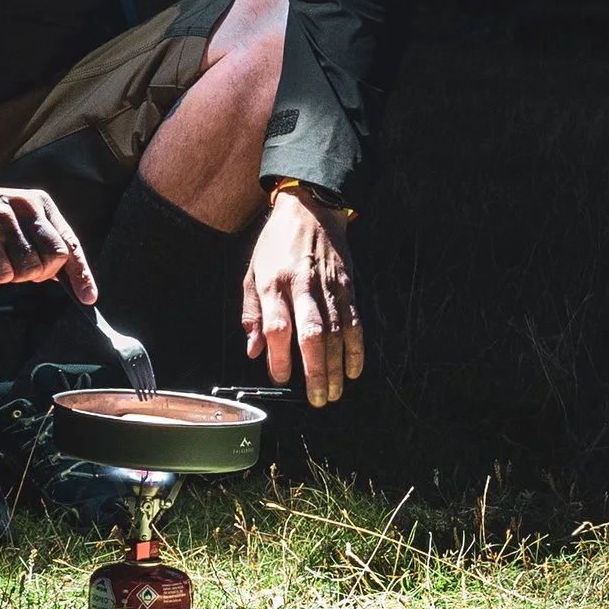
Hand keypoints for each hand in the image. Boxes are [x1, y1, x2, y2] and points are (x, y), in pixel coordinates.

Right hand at [0, 184, 98, 301]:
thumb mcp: (16, 221)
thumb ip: (39, 243)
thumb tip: (61, 278)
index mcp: (40, 205)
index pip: (70, 244)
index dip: (82, 275)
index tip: (88, 298)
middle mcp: (27, 208)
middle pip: (55, 259)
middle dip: (40, 274)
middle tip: (17, 268)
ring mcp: (6, 220)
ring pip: (29, 269)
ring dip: (13, 276)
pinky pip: (1, 272)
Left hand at [242, 191, 362, 404]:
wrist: (312, 210)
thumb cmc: (277, 245)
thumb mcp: (253, 273)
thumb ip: (253, 314)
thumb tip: (254, 350)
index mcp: (273, 283)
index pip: (278, 327)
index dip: (279, 356)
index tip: (279, 377)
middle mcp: (302, 286)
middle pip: (311, 334)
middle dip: (314, 370)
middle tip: (315, 398)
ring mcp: (329, 286)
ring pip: (336, 333)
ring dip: (336, 366)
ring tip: (333, 392)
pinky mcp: (348, 286)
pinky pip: (354, 322)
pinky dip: (356, 348)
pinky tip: (353, 370)